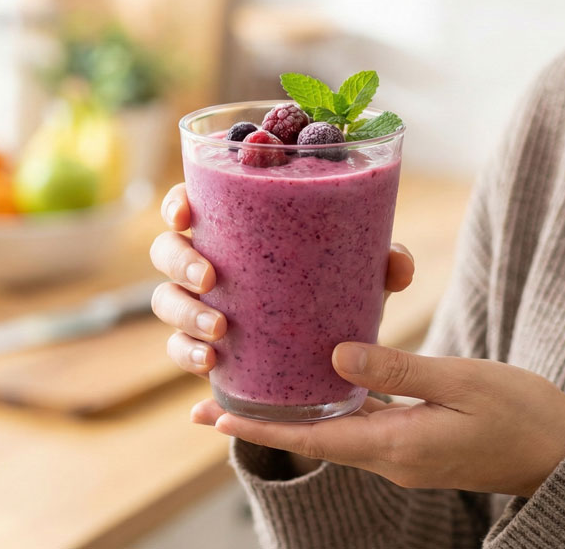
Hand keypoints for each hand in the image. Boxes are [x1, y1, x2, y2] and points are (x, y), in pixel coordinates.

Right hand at [149, 183, 415, 376]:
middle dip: (181, 260)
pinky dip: (188, 354)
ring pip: (166, 300)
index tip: (185, 213)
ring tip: (220, 328)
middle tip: (211, 276)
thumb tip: (398, 264)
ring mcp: (199, 303)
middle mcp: (207, 258)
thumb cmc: (334, 285)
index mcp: (234, 224)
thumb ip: (381, 262)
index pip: (191, 201)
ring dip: (185, 312)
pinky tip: (210, 363)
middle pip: (167, 248)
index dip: (177, 202)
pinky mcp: (203, 344)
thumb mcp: (359, 272)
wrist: (331, 348)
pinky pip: (179, 348)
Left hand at [192, 343, 564, 497]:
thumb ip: (399, 370)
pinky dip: (338, 407)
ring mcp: (407, 456)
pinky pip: (367, 425)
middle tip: (217, 398)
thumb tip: (336, 356)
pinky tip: (326, 383)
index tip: (217, 416)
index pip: (317, 439)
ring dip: (299, 413)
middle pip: (317, 438)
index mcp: (400, 447)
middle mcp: (394, 459)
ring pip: (339, 431)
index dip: (264, 426)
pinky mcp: (420, 446)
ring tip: (259, 387)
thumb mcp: (463, 382)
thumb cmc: (524, 414)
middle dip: (268, 418)